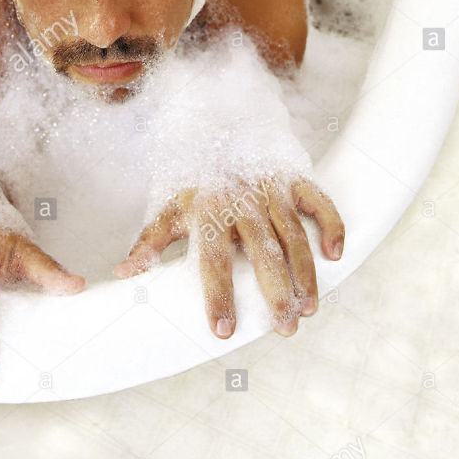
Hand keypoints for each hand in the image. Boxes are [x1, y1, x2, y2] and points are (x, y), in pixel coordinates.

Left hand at [113, 175, 343, 337]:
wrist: (217, 128)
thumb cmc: (194, 181)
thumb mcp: (169, 208)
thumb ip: (151, 242)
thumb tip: (124, 273)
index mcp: (208, 209)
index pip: (213, 259)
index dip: (218, 295)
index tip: (223, 330)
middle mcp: (242, 200)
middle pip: (263, 252)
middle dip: (276, 292)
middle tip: (284, 328)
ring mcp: (270, 189)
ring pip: (294, 235)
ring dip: (305, 273)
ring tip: (308, 308)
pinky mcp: (293, 178)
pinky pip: (318, 201)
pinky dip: (330, 225)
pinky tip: (335, 255)